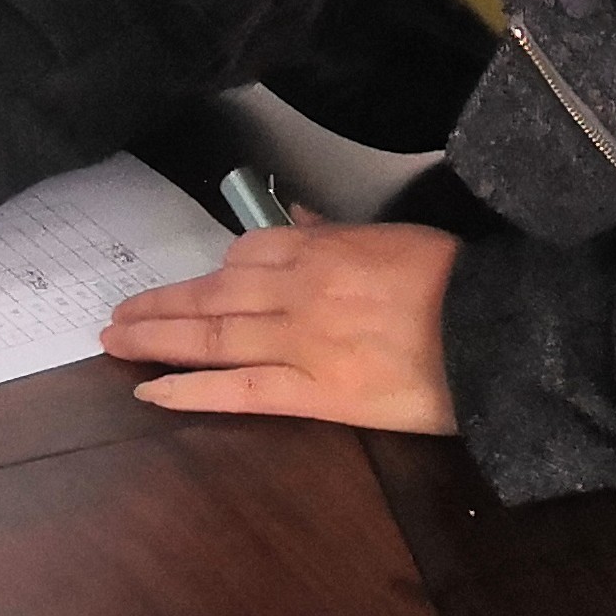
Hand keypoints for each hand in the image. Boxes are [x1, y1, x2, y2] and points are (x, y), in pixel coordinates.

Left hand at [101, 218, 461, 432]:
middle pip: (214, 294)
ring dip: (157, 338)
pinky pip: (241, 391)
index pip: (249, 254)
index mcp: (324, 249)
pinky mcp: (316, 393)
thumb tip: (300, 223)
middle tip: (115, 315)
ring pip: (213, 337)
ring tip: (114, 342)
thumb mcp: (397, 238)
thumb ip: (340, 234)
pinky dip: (191, 390)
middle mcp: (300, 290)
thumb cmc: (460, 283)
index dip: (213, 271)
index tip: (197, 283)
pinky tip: (149, 392)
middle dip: (161, 304)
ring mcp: (302, 342)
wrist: (500, 331)